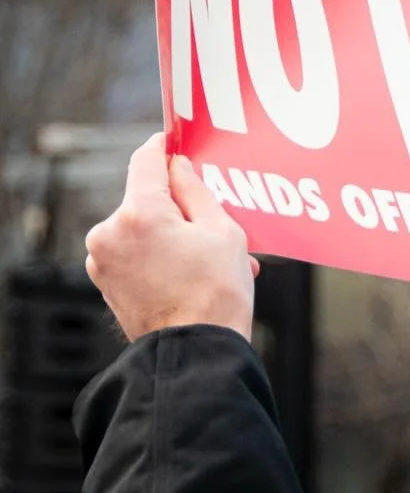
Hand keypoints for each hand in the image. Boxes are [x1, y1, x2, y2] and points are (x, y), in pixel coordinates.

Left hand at [85, 133, 261, 341]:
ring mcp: (102, 259)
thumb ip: (196, 191)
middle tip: (217, 222)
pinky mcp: (105, 281)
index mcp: (139, 213)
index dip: (164, 147)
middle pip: (147, 198)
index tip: (175, 140)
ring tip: (212, 257)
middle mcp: (110, 232)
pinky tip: (193, 271)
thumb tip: (178, 167)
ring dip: (174, 232)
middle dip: (181, 206)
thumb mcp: (223, 230)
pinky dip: (161, 254)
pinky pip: (134, 252)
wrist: (195, 351)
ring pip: (142, 227)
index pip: (147, 161)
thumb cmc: (215, 294)